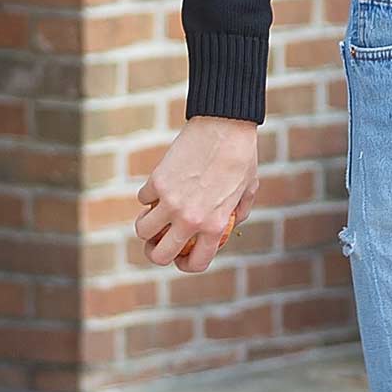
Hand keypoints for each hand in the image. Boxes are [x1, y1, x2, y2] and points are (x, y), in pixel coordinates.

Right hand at [136, 116, 259, 273]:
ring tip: (154, 217)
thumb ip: (238, 214)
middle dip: (156, 253)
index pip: (194, 263)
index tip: (182, 257)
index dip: (186, 265)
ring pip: (142, 230)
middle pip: (159, 255)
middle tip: (157, 243)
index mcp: (214, 225)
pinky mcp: (157, 181)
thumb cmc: (241, 157)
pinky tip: (160, 188)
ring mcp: (171, 201)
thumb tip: (228, 226)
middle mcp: (190, 218)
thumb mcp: (249, 191)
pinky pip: (143, 199)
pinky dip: (149, 197)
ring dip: (146, 226)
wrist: (224, 125)